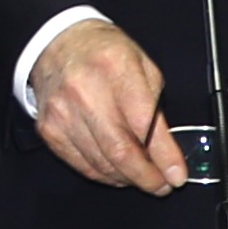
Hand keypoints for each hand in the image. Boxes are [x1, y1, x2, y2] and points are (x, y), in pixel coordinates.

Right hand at [24, 20, 188, 193]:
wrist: (58, 43)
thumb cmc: (104, 53)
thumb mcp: (142, 64)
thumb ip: (154, 105)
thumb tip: (167, 149)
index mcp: (115, 69)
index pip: (144, 124)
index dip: (164, 156)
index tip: (177, 175)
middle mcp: (86, 92)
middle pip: (121, 152)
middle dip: (147, 177)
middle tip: (162, 185)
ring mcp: (64, 113)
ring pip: (102, 164)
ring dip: (127, 178)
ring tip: (142, 177)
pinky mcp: (50, 130)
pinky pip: (82, 165)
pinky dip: (104, 174)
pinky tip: (118, 172)